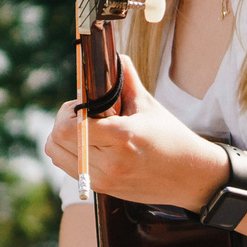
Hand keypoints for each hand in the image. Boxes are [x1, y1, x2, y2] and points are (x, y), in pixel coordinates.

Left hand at [43, 55, 227, 209]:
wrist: (190, 177)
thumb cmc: (172, 138)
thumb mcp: (149, 105)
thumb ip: (127, 79)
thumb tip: (114, 56)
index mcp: (121, 137)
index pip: (67, 128)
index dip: (67, 111)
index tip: (83, 104)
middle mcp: (109, 163)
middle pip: (56, 142)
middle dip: (64, 122)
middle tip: (83, 115)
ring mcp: (104, 180)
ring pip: (57, 156)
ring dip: (64, 139)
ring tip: (87, 130)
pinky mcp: (103, 189)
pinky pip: (69, 169)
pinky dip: (71, 154)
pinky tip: (91, 144)